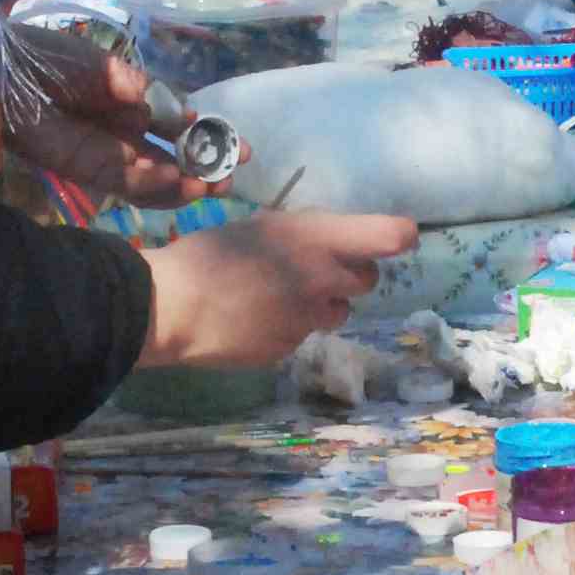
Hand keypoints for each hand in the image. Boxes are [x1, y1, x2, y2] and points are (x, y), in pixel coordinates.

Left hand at [3, 50, 226, 207]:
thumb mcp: (107, 69)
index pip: (174, 125)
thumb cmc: (48, 58)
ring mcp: (106, 153)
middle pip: (170, 158)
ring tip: (216, 186)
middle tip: (232, 174)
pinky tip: (183, 185)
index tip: (234, 142)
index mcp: (127, 101)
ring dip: (185, 185)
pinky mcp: (87, 171)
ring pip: (154, 178)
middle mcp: (122, 131)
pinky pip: (127, 184)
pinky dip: (156, 187)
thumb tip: (184, 114)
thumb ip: (144, 91)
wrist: (0, 74)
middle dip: (202, 167)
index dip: (204, 135)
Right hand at [140, 210, 418, 366]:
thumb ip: (306, 234)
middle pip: (368, 279)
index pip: (391, 237)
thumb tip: (330, 244)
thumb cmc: (209, 253)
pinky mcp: (290, 349)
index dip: (400, 235)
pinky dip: (288, 324)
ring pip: (338, 311)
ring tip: (280, 293)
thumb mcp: (262, 225)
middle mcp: (324, 281)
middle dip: (351, 272)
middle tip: (317, 265)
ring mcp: (309, 320)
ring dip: (322, 302)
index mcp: (317, 239)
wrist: (173, 308)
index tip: (396, 237)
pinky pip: (303, 334)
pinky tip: (255, 317)